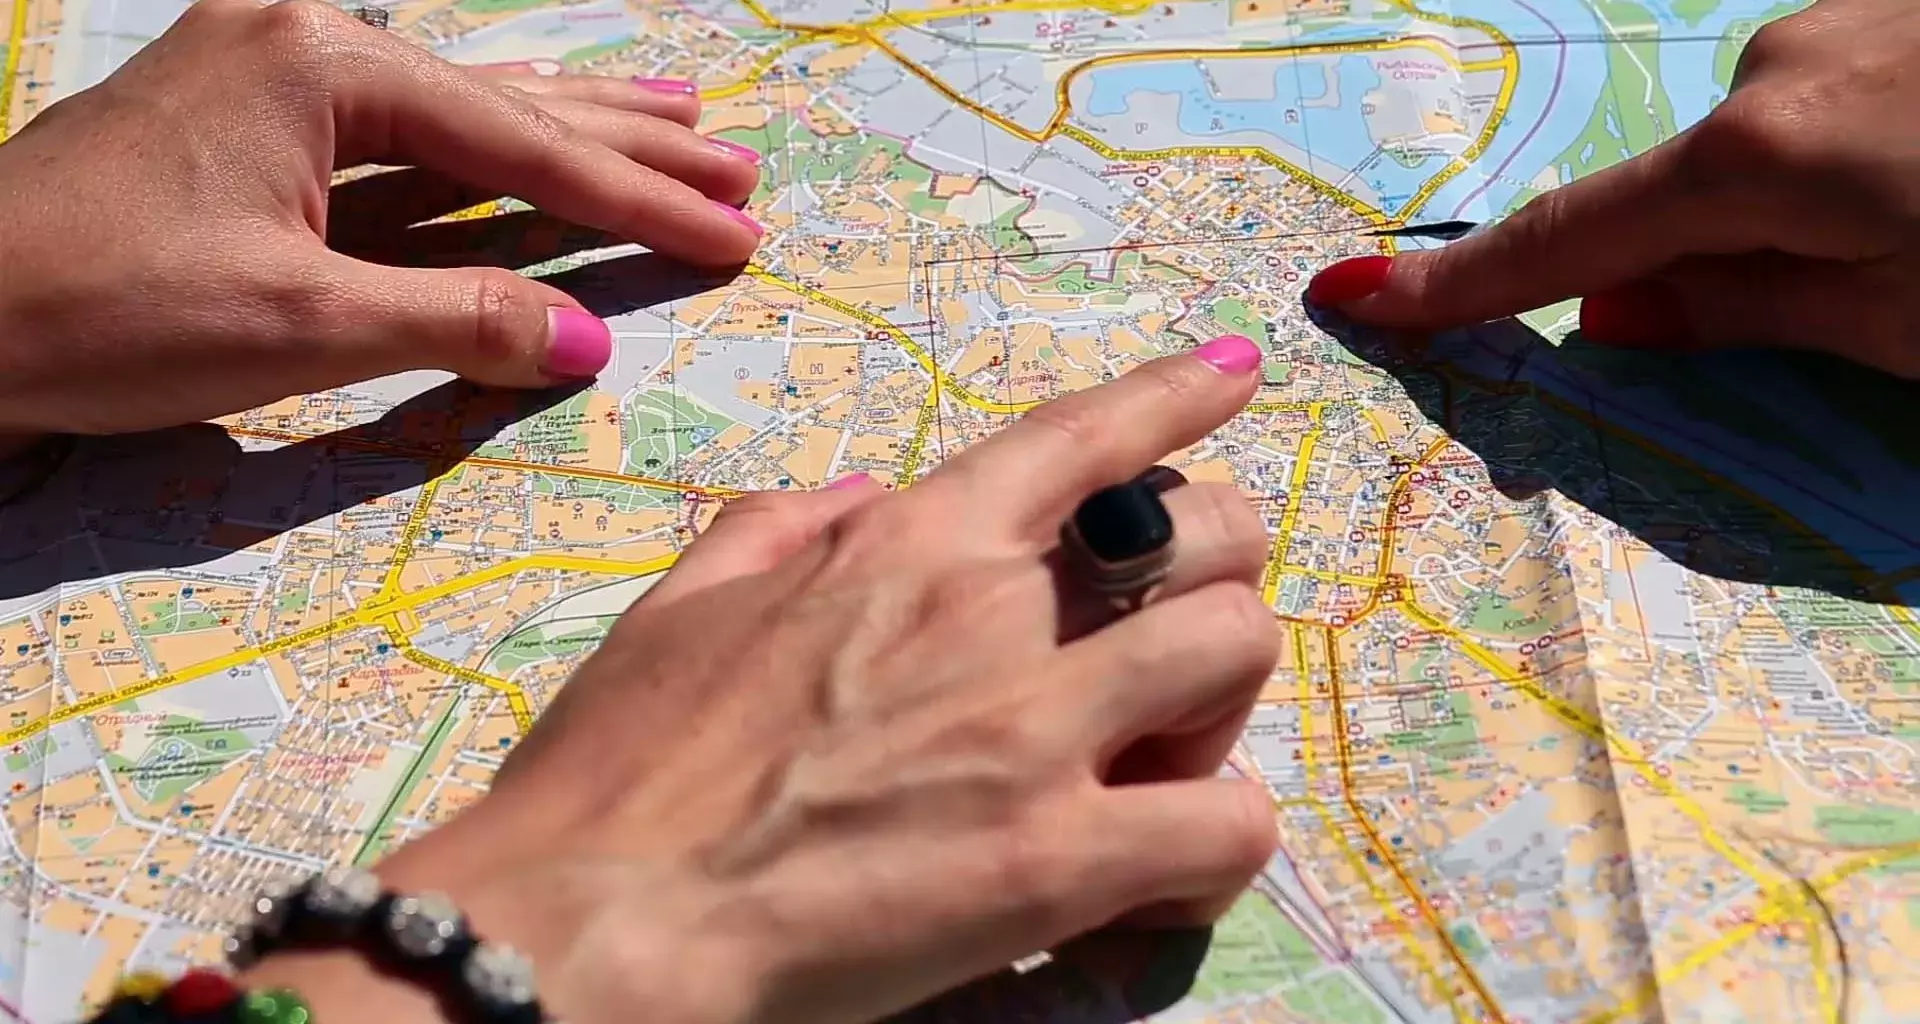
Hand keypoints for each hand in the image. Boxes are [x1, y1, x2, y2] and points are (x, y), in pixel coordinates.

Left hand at [0, 0, 763, 435]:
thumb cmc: (103, 312)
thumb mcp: (300, 325)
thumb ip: (457, 322)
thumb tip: (589, 339)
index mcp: (325, 64)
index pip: (521, 149)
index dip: (639, 201)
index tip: (735, 232)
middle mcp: (307, 40)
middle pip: (509, 103)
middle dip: (631, 142)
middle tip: (738, 165)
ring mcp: (274, 72)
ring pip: (462, 108)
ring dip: (573, 126)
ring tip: (679, 121)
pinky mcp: (250, 123)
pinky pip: (404, 134)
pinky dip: (485, 150)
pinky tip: (533, 137)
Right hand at [244, 336, 1279, 1023]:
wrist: (585, 920)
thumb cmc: (618, 767)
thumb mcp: (686, 600)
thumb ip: (788, 528)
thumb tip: (871, 500)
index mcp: (909, 539)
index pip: (1084, 434)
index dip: (1177, 397)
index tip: (1235, 379)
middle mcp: (993, 606)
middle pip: (1211, 537)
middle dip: (1213, 588)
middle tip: (1156, 667)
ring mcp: (1033, 728)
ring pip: (1239, 651)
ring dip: (1218, 710)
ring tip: (1156, 768)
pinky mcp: (1056, 860)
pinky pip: (1230, 825)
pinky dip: (1214, 845)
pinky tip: (1155, 872)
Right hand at [1306, 0, 1919, 377]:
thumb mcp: (1906, 324)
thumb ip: (1751, 313)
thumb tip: (1617, 315)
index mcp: (1754, 155)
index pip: (1567, 238)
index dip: (1459, 284)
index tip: (1354, 295)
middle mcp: (1774, 66)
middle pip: (1680, 197)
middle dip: (1709, 268)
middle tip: (1833, 320)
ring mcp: (1843, 21)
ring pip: (1761, 152)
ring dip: (1800, 211)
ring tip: (1916, 244)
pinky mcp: (1896, 14)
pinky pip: (1824, 106)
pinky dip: (1855, 161)